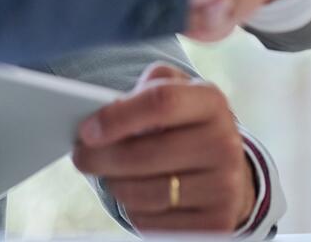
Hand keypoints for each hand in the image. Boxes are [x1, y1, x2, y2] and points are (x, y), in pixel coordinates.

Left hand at [72, 64, 256, 233]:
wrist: (229, 173)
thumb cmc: (188, 127)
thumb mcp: (178, 94)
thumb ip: (149, 87)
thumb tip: (109, 112)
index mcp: (212, 102)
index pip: (161, 102)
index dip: (117, 116)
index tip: (87, 130)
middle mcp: (224, 144)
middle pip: (146, 154)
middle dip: (102, 158)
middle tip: (81, 157)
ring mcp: (223, 187)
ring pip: (146, 193)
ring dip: (115, 185)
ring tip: (106, 174)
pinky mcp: (215, 223)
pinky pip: (154, 222)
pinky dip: (133, 211)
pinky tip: (133, 195)